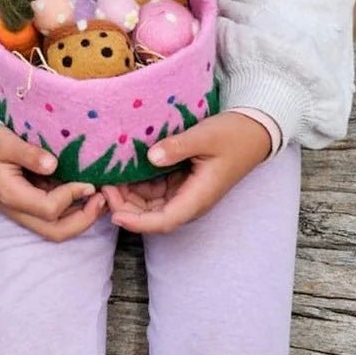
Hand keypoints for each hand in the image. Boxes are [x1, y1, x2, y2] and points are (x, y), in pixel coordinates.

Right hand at [0, 124, 104, 241]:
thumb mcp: (5, 141)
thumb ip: (28, 153)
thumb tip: (53, 164)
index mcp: (12, 195)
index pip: (49, 209)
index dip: (71, 197)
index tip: (88, 182)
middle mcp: (19, 209)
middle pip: (55, 231)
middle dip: (84, 220)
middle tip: (103, 200)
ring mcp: (24, 209)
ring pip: (56, 228)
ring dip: (82, 217)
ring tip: (100, 198)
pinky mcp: (30, 203)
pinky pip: (54, 215)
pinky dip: (74, 208)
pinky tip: (86, 192)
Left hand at [102, 111, 270, 234]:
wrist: (253, 132)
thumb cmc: (232, 135)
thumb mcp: (205, 136)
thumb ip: (178, 147)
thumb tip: (150, 157)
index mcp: (198, 197)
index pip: (164, 220)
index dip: (138, 222)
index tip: (115, 214)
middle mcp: (189, 200)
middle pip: (152, 215)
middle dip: (125, 207)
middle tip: (103, 186)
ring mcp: (184, 192)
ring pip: (150, 204)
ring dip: (128, 196)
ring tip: (106, 178)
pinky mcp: (180, 182)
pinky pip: (154, 190)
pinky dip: (137, 185)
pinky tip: (121, 172)